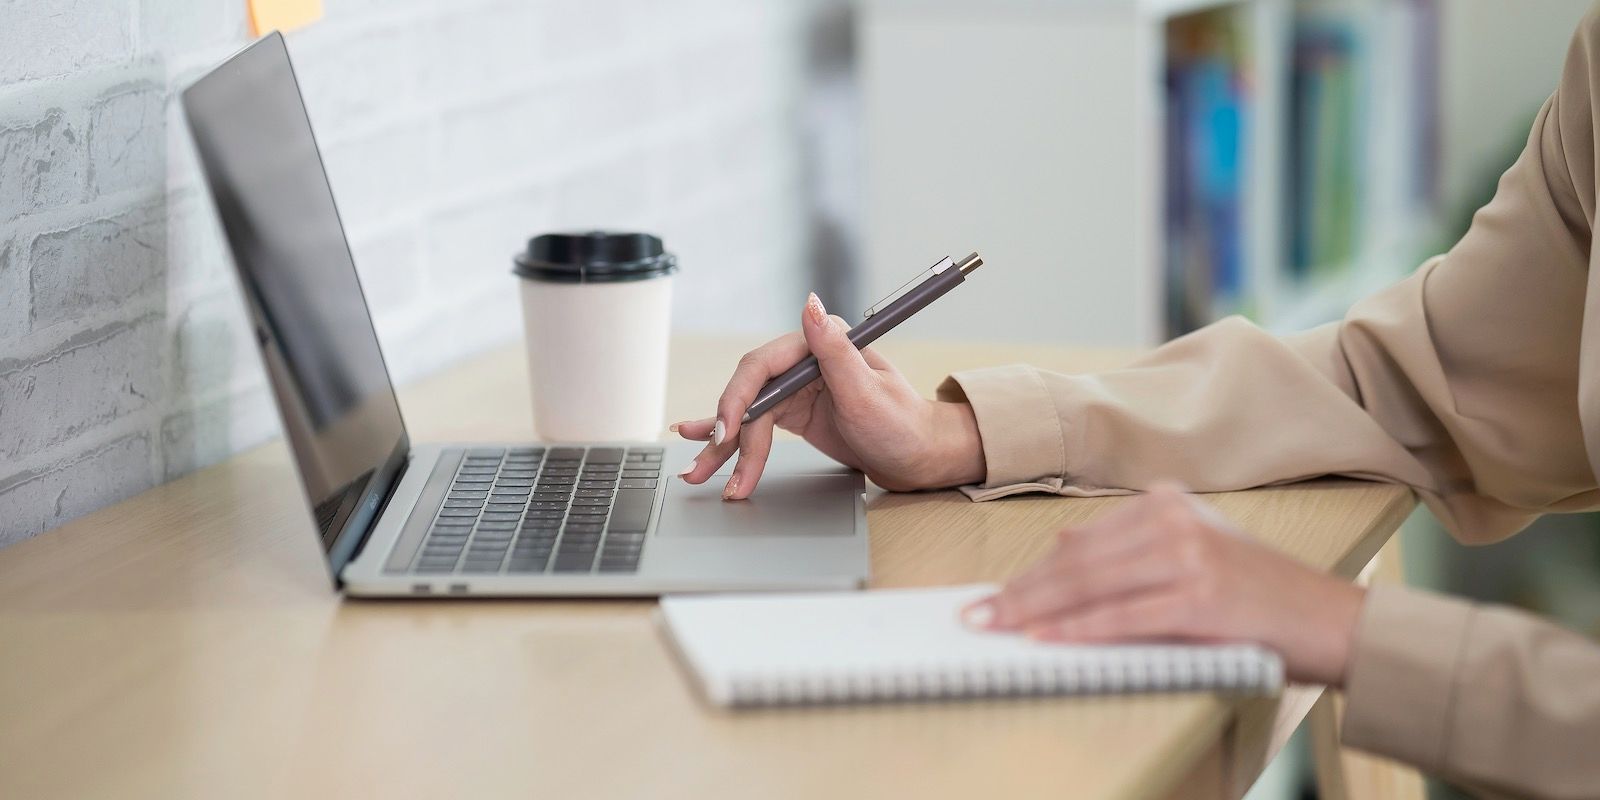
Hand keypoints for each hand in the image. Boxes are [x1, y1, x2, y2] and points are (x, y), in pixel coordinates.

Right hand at [674, 292, 985, 498]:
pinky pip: (755, 425)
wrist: (920, 457)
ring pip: (748, 415)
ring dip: (722, 447)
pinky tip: (705, 443)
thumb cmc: (903, 425)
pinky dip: (732, 439)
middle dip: (727, 435)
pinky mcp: (794, 411)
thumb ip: (834, 350)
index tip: (727, 432)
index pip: (763, 367)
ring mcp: (798, 387)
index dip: (738, 400)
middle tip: (708, 469)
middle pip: (750, 395)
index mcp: (822, 344)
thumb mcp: (867, 391)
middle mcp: (806, 360)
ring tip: (698, 472)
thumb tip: (810, 305)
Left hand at [962, 485, 1367, 685]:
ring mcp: (1187, 555)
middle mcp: (1174, 520)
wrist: (1332, 619)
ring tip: (996, 628)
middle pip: (1075, 560)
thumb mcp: (1191, 554)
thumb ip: (1130, 552)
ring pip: (1089, 585)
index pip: (1080, 541)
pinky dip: (1077, 629)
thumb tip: (1061, 557)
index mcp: (1167, 503)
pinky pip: (1121, 616)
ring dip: (1034, 611)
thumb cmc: (1258, 596)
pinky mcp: (1199, 597)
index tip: (993, 595)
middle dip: (1019, 592)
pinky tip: (1045, 639)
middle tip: (977, 615)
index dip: (1031, 573)